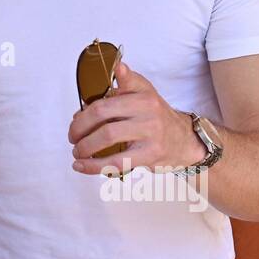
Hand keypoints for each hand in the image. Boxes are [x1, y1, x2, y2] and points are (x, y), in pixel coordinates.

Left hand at [68, 60, 204, 175]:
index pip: (109, 94)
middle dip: (80, 126)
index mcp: (142, 93)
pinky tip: (82, 166)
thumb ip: (114, 97)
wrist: (185, 140)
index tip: (76, 115)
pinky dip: (94, 166)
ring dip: (85, 146)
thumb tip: (80, 112)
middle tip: (72, 136)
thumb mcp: (143, 95)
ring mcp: (150, 132)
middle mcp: (147, 109)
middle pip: (102, 114)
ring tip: (77, 151)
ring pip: (107, 137)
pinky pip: (116, 162)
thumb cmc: (156, 117)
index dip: (88, 106)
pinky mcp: (150, 154)